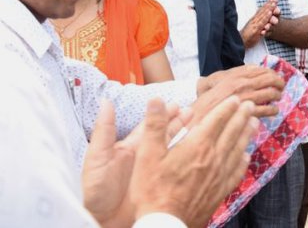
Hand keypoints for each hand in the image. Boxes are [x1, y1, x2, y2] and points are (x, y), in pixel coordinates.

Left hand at [83, 100, 187, 227]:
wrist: (104, 222)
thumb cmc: (97, 192)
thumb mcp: (98, 158)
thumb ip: (104, 130)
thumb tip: (106, 101)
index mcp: (131, 147)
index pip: (151, 125)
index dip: (163, 113)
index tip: (176, 103)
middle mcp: (145, 156)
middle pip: (165, 134)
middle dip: (179, 121)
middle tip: (193, 110)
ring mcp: (154, 170)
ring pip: (173, 148)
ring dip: (186, 136)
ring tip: (201, 124)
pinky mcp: (161, 183)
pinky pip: (176, 167)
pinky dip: (187, 158)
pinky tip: (198, 149)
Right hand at [129, 97, 257, 226]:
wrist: (165, 224)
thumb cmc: (153, 190)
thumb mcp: (147, 155)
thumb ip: (155, 125)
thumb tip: (155, 100)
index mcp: (198, 145)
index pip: (217, 120)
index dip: (227, 107)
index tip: (235, 98)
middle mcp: (213, 157)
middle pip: (232, 131)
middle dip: (242, 116)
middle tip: (251, 105)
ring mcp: (219, 175)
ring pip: (238, 148)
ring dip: (247, 133)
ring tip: (254, 123)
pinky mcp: (220, 191)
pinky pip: (237, 172)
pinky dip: (243, 160)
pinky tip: (246, 156)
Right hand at [196, 65, 283, 118]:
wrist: (200, 112)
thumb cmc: (208, 95)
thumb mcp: (220, 78)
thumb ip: (237, 72)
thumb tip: (254, 68)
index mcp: (238, 75)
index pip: (263, 70)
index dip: (273, 73)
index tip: (276, 76)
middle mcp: (244, 84)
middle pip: (270, 79)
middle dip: (279, 82)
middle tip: (281, 86)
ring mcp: (246, 98)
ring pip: (270, 93)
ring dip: (277, 95)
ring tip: (278, 97)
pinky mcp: (247, 113)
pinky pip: (266, 110)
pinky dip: (273, 110)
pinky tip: (273, 110)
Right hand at [240, 0, 279, 47]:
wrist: (240, 43)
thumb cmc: (248, 35)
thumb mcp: (255, 27)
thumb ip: (261, 21)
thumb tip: (266, 15)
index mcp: (255, 18)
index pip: (262, 9)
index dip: (268, 3)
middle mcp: (254, 20)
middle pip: (263, 10)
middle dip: (269, 4)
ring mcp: (254, 24)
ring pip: (263, 15)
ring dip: (268, 8)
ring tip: (274, 3)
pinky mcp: (255, 30)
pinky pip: (261, 23)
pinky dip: (265, 18)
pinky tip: (269, 14)